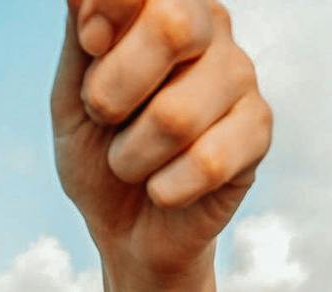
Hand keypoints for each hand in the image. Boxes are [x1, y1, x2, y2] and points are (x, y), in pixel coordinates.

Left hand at [51, 0, 270, 279]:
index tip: (89, 44)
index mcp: (162, 3)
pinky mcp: (259, 129)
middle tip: (103, 116)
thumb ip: (81, 36)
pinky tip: (164, 189)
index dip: (108, 8)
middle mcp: (210, 25)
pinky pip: (207, 162)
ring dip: (131, 157)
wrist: (127, 228)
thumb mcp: (72, 95)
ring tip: (131, 162)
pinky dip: (165, 189)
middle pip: (172, 26)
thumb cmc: (98, 149)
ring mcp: (240, 75)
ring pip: (177, 114)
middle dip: (113, 88)